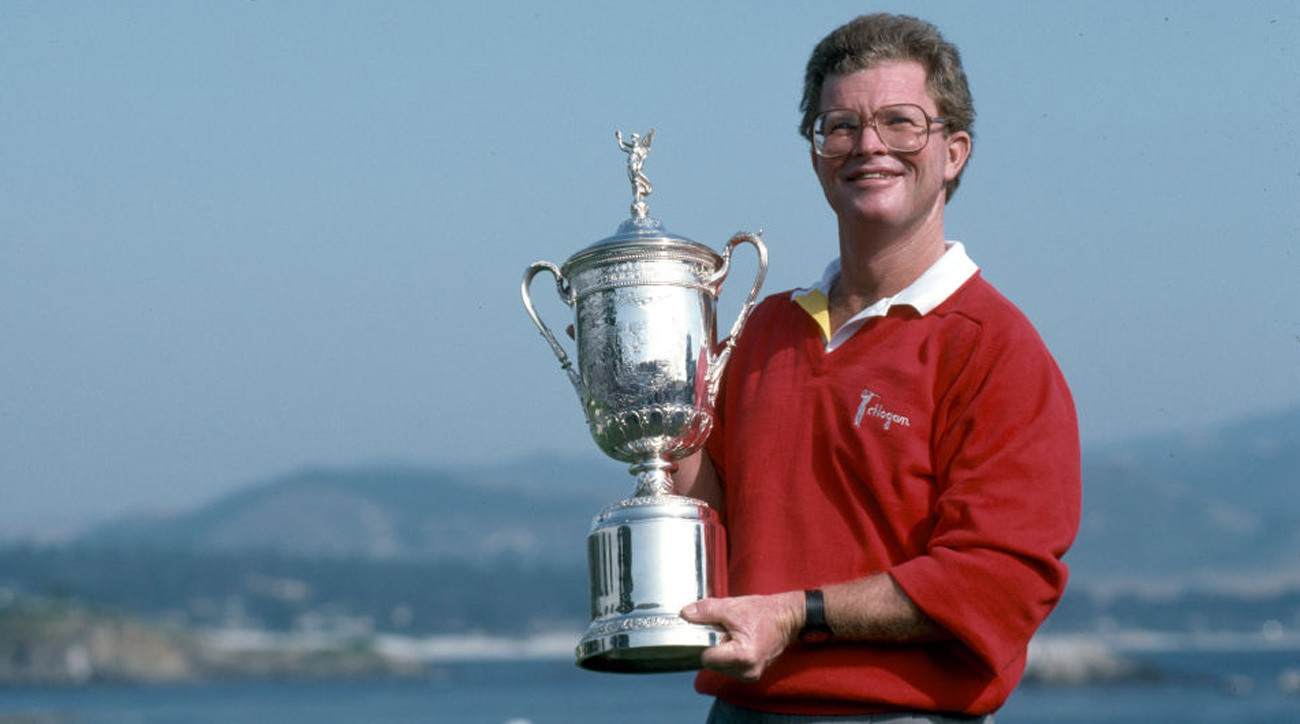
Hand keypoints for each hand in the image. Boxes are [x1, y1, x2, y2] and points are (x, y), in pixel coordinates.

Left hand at [680, 592, 802, 681]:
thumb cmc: (763, 612)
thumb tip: (685, 614)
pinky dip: (729, 654)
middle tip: (725, 630)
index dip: (703, 642)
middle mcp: (747, 671)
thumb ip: (706, 611)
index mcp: (742, 656)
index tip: (709, 630)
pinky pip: (729, 667)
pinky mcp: (752, 674)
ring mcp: (751, 675)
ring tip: (734, 635)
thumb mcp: (731, 607)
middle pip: (712, 664)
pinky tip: (738, 641)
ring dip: (721, 651)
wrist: (787, 617)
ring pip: (719, 667)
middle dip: (713, 646)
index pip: (707, 658)